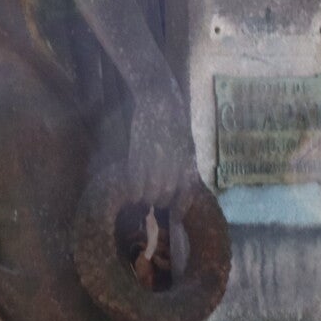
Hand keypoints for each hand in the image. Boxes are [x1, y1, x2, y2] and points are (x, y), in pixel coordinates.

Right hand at [125, 80, 197, 207]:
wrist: (161, 102)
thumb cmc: (175, 122)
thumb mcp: (187, 146)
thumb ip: (185, 167)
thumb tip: (180, 186)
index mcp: (188, 167)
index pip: (185, 198)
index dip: (179, 210)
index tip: (174, 218)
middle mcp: (174, 171)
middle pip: (164, 198)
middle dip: (159, 200)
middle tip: (153, 195)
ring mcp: (155, 166)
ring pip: (149, 195)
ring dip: (145, 197)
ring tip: (142, 192)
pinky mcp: (138, 159)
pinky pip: (135, 184)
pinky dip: (133, 190)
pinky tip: (132, 188)